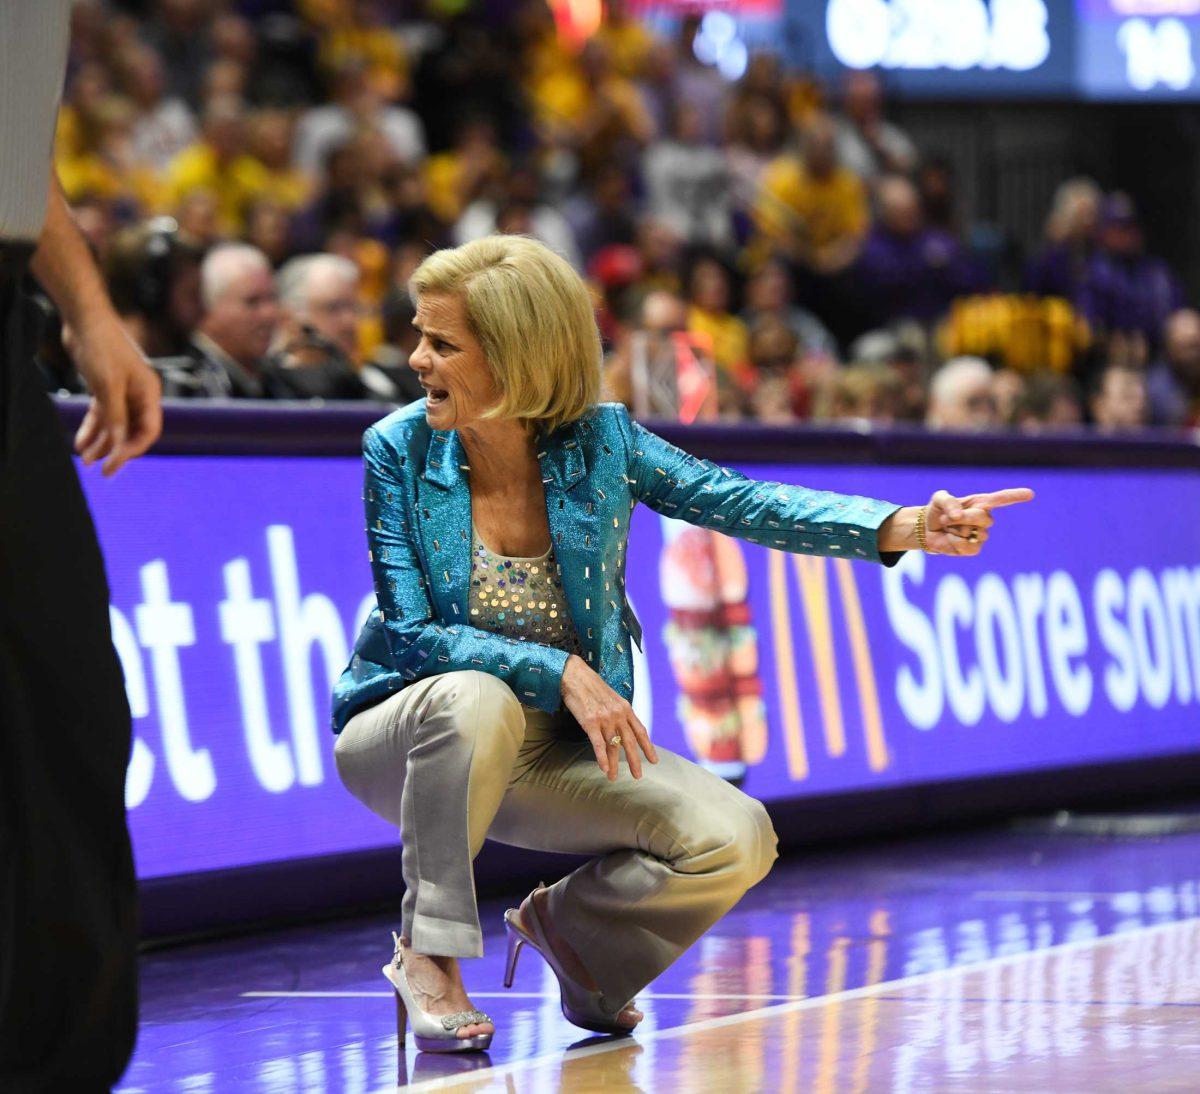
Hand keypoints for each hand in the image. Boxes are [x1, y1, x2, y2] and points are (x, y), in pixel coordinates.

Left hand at [66, 315, 161, 475]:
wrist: (84, 319)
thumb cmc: (102, 348)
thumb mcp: (107, 386)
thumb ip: (114, 416)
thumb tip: (119, 443)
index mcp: (149, 394)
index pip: (148, 431)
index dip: (132, 450)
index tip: (114, 464)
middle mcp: (140, 395)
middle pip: (132, 431)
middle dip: (116, 450)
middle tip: (101, 469)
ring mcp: (123, 392)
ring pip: (115, 425)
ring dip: (101, 443)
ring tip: (85, 459)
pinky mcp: (106, 388)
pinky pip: (102, 415)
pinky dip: (92, 429)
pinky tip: (80, 442)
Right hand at [560, 654, 657, 779]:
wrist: (575, 676)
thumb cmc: (591, 686)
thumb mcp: (612, 697)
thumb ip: (620, 712)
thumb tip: (624, 727)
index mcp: (625, 708)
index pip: (641, 731)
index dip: (648, 747)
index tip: (654, 760)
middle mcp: (618, 714)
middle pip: (630, 742)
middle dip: (635, 760)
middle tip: (638, 775)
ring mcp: (605, 719)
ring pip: (613, 746)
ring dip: (614, 764)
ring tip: (614, 778)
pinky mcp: (590, 722)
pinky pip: (598, 744)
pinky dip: (601, 758)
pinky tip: (604, 769)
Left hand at [879, 488, 1033, 556]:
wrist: (926, 530)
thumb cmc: (937, 511)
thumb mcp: (938, 499)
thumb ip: (948, 501)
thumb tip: (959, 514)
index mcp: (980, 503)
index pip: (1001, 499)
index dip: (1015, 496)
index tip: (1030, 494)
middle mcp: (984, 519)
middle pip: (983, 518)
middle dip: (963, 517)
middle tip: (947, 518)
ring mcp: (981, 535)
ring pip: (976, 533)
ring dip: (956, 530)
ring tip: (949, 527)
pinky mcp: (973, 549)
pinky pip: (969, 547)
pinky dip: (955, 542)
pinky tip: (950, 538)